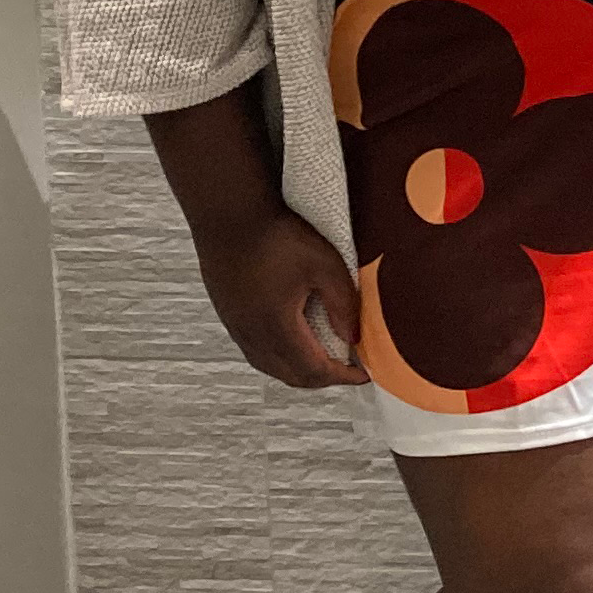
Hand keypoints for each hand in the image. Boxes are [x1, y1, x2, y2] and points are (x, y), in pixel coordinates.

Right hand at [144, 81, 368, 387]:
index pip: (313, 369)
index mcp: (277, 325)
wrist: (228, 213)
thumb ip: (343, 305)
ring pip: (269, 366)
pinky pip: (254, 351)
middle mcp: (251, 333)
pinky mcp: (228, 313)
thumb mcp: (325, 265)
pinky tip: (293, 344)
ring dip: (299, 371)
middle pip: (290, 375)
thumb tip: (354, 338)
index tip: (365, 375)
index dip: (342, 377)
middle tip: (348, 370)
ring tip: (325, 360)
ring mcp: (235, 325)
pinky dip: (279, 358)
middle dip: (323, 379)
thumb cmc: (278, 235)